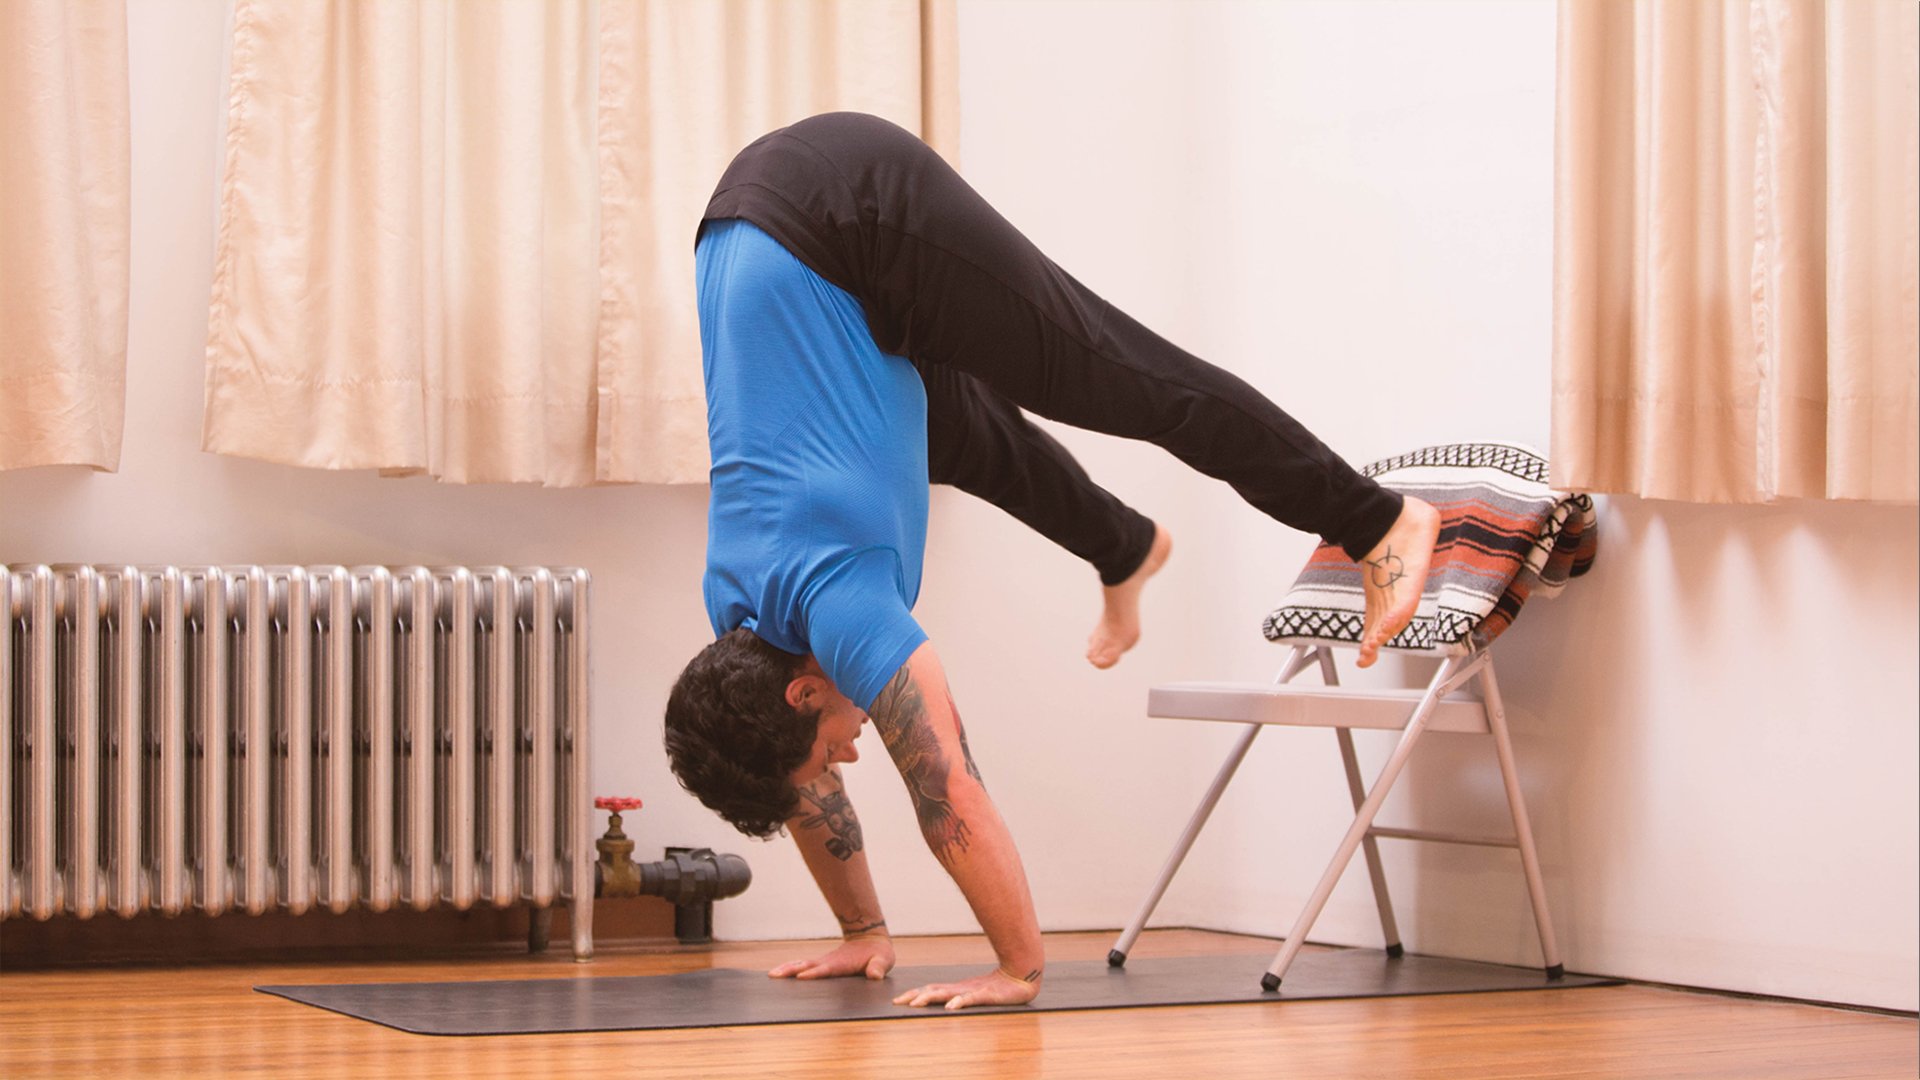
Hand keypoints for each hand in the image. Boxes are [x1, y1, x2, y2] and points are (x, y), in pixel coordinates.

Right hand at [768, 933, 895, 980]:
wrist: (871, 939)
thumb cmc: (878, 954)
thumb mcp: (883, 961)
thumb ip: (878, 968)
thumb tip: (874, 976)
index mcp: (841, 964)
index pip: (825, 969)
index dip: (814, 973)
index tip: (800, 977)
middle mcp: (829, 962)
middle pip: (806, 966)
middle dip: (791, 970)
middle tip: (774, 975)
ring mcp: (824, 963)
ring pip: (802, 965)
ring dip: (787, 969)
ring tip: (771, 975)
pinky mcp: (822, 965)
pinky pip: (803, 966)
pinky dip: (791, 968)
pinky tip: (780, 973)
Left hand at [891, 966, 1039, 1009]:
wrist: (1023, 974)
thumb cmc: (1000, 985)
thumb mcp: (977, 992)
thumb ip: (964, 997)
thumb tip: (948, 1003)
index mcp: (958, 989)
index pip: (932, 989)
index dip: (915, 994)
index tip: (898, 1000)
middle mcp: (962, 988)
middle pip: (934, 990)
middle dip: (915, 996)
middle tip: (898, 1002)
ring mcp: (973, 990)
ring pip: (947, 994)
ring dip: (930, 998)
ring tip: (916, 1003)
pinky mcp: (986, 994)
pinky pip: (970, 999)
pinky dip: (959, 1002)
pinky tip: (950, 1006)